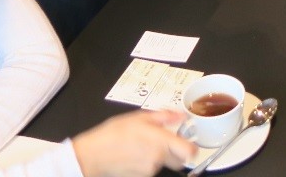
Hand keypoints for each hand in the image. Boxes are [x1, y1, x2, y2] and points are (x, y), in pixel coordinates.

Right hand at [71, 109, 196, 176]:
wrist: (93, 155)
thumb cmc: (113, 134)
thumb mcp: (139, 117)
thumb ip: (164, 116)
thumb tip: (181, 115)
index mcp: (160, 141)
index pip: (189, 151)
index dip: (193, 148)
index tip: (190, 143)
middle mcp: (158, 158)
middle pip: (179, 159)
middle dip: (176, 151)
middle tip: (164, 141)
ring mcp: (150, 170)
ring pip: (164, 163)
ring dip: (159, 155)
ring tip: (142, 145)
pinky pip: (152, 168)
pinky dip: (148, 161)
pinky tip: (135, 154)